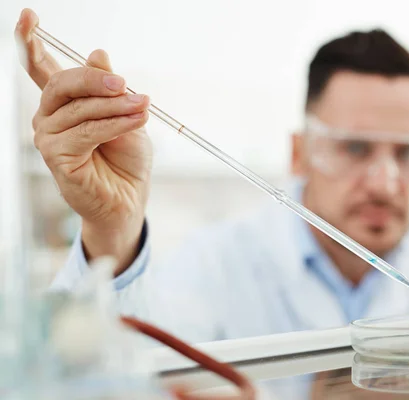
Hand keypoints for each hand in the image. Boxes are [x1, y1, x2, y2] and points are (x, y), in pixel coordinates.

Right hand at [15, 8, 152, 274]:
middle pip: (63, 84)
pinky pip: (87, 131)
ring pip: (81, 108)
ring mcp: (49, 137)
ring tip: (144, 108)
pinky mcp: (56, 156)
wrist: (130, 197)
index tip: (27, 15)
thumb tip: (98, 54)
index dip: (31, 41)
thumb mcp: (126, 114)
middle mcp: (50, 117)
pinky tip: (136, 122)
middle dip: (97, 80)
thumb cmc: (126, 158)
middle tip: (126, 84)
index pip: (42, 68)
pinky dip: (115, 124)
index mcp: (65, 103)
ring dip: (117, 107)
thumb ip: (111, 88)